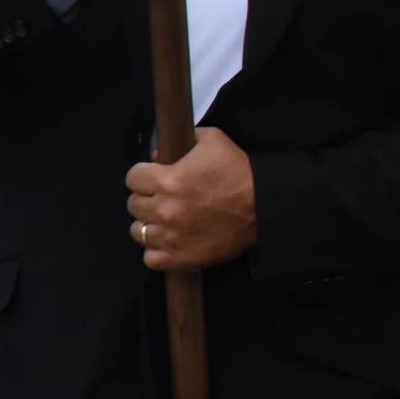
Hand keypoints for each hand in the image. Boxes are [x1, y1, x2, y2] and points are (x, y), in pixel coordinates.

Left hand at [126, 127, 256, 271]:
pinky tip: (170, 239)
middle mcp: (165, 210)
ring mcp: (171, 237)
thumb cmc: (241, 173)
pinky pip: (151, 258)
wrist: (266, 206)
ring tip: (167, 219)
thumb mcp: (214, 141)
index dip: (145, 174)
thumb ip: (183, 140)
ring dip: (151, 223)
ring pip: (138, 231)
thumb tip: (161, 152)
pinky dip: (157, 250)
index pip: (133, 177)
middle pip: (134, 204)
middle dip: (148, 197)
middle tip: (165, 196)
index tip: (155, 176)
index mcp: (168, 181)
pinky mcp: (181, 258)